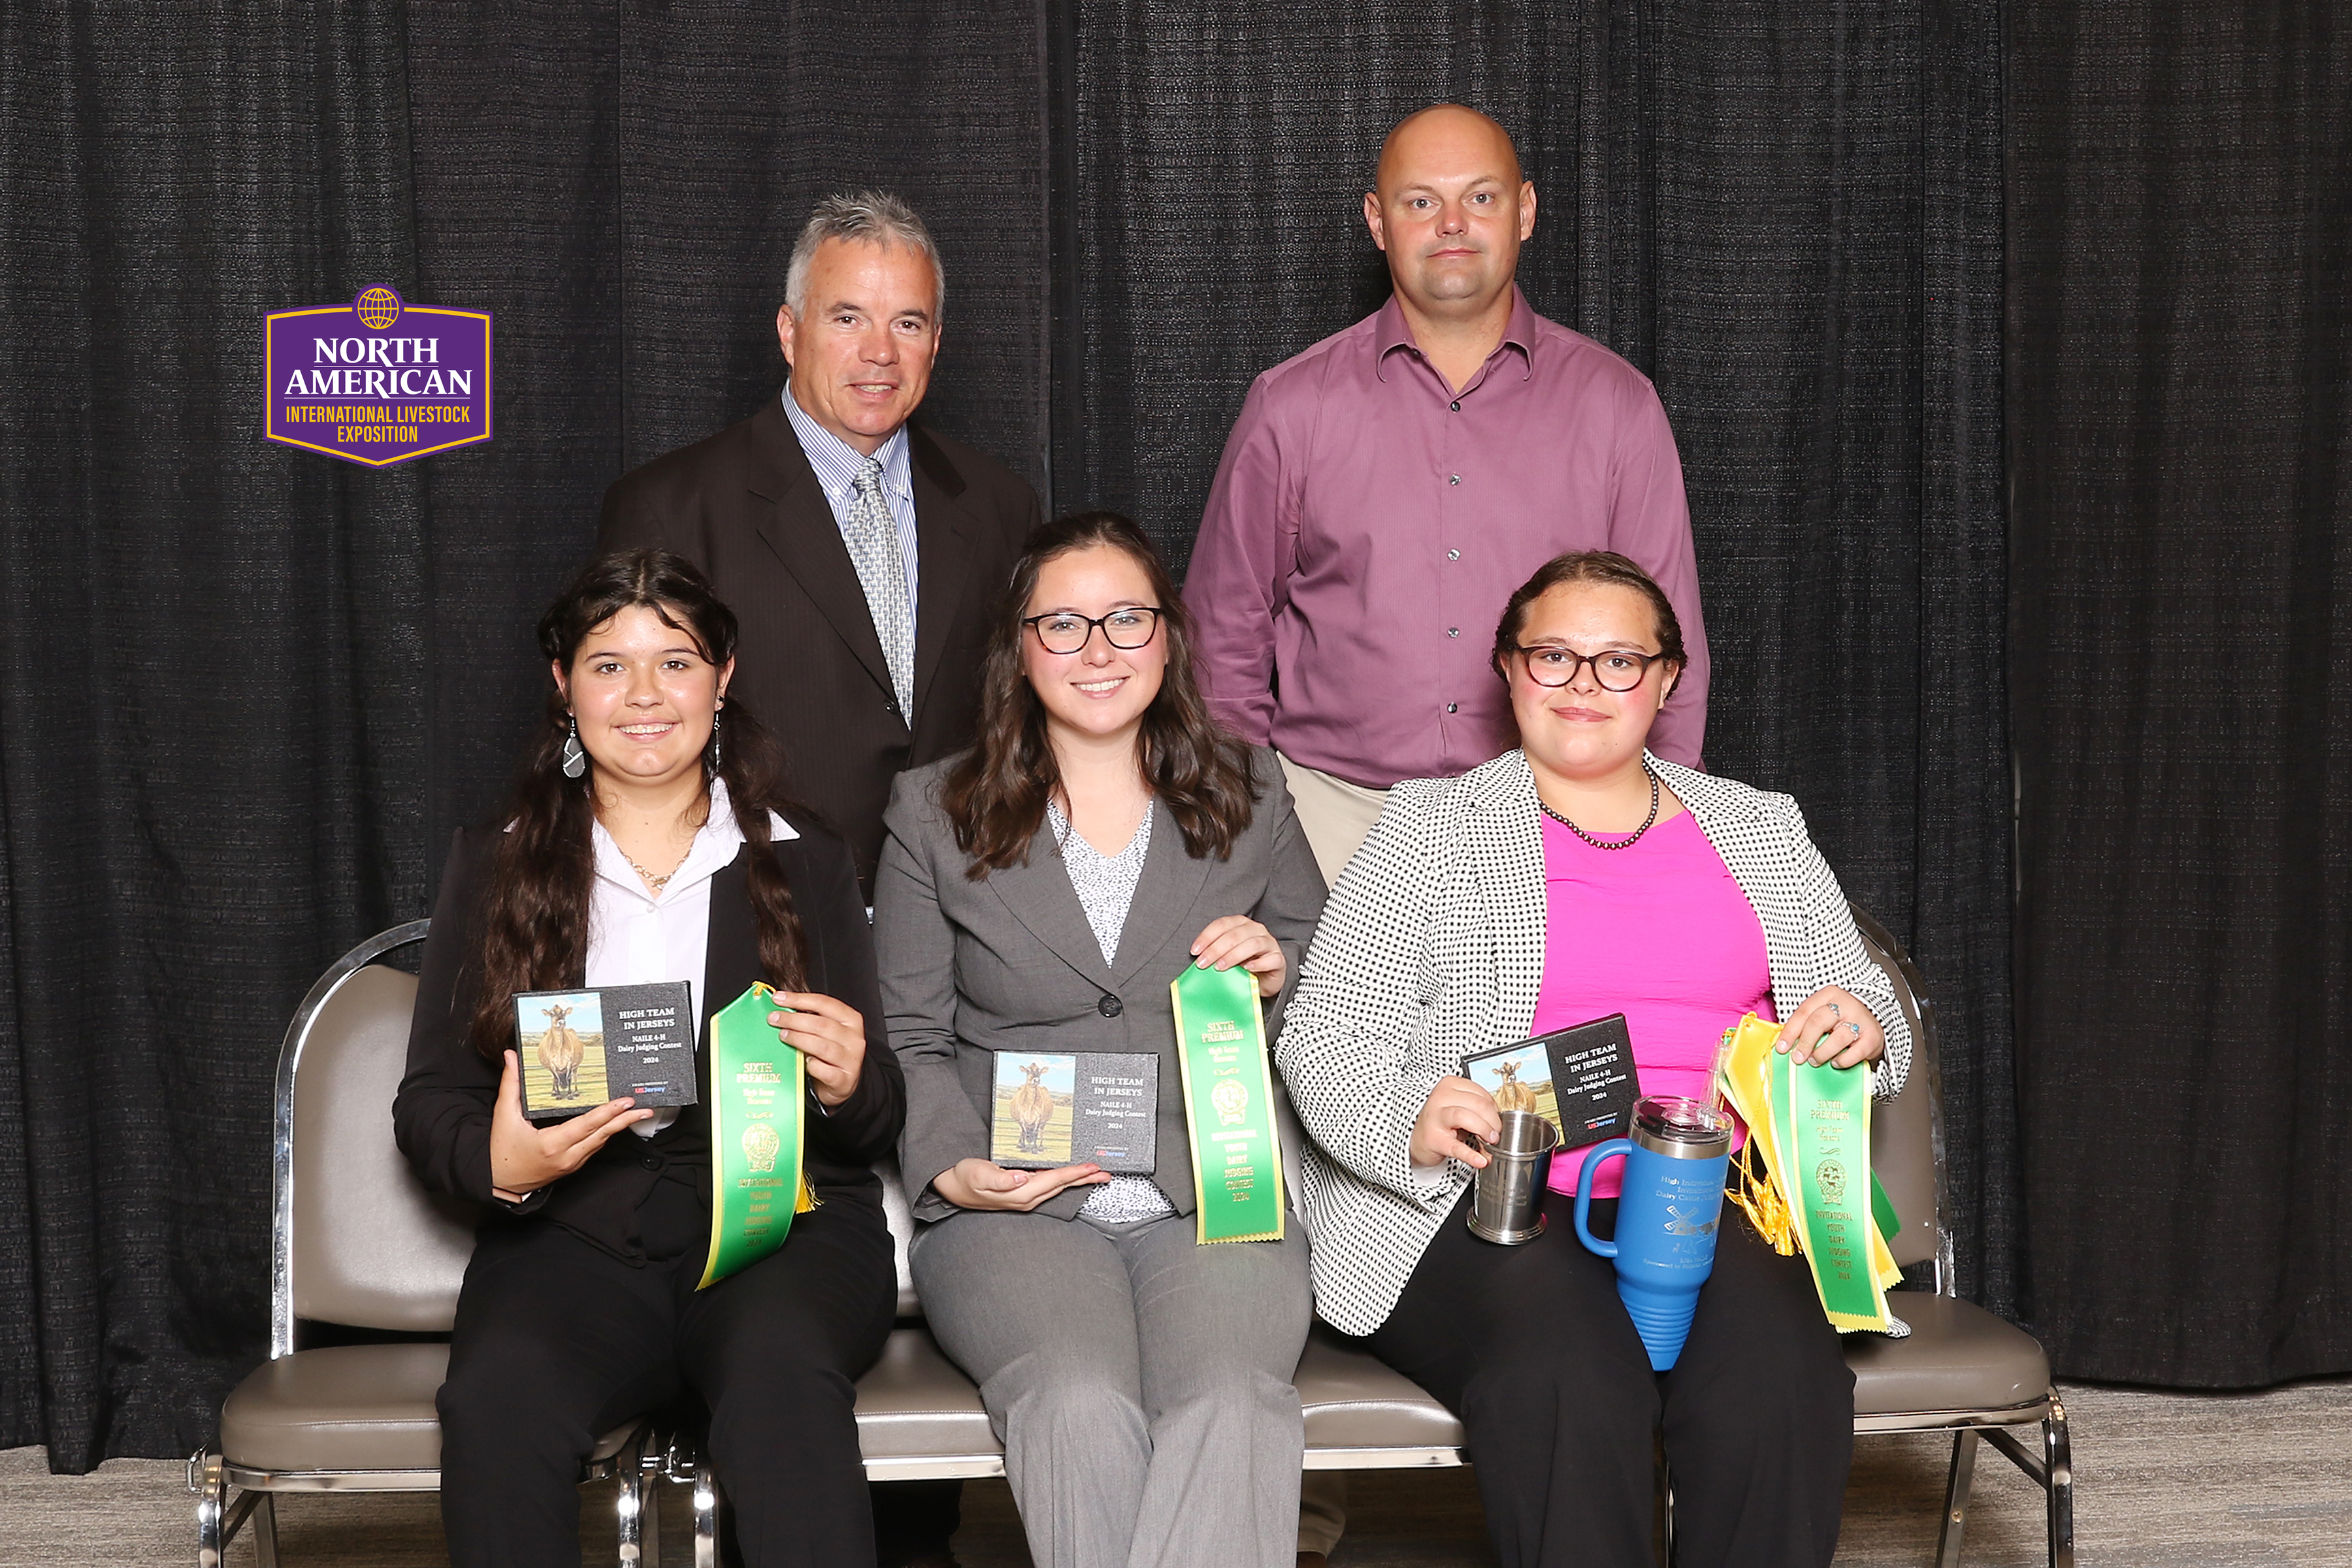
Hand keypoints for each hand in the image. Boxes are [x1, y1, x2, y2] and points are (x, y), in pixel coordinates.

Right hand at [488, 1050, 652, 1199]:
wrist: (499, 1182)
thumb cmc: (501, 1151)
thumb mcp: (504, 1115)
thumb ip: (511, 1084)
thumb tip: (511, 1057)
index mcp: (552, 1143)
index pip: (588, 1124)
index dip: (609, 1112)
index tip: (627, 1102)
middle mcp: (566, 1156)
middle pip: (603, 1135)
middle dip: (626, 1120)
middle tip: (644, 1109)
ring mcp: (571, 1163)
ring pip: (601, 1142)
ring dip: (618, 1127)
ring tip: (636, 1114)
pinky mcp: (572, 1166)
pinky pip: (593, 1148)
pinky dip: (605, 1135)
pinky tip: (613, 1124)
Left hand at [767, 991, 868, 1107]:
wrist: (844, 1082)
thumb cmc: (831, 1054)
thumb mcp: (827, 1032)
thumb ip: (811, 1019)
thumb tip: (781, 1009)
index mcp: (851, 1020)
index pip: (824, 1003)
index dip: (800, 999)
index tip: (779, 998)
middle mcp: (853, 1039)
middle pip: (822, 1024)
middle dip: (794, 1019)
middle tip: (774, 1018)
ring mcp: (850, 1060)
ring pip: (821, 1046)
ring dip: (798, 1039)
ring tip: (782, 1035)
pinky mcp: (843, 1080)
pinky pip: (823, 1070)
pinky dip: (810, 1065)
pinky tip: (802, 1061)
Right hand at [931, 1156, 1109, 1211]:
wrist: (954, 1187)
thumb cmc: (966, 1178)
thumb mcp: (980, 1174)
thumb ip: (1001, 1177)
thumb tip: (1022, 1177)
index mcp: (1020, 1193)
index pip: (1054, 1180)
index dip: (1074, 1173)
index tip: (1092, 1168)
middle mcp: (1026, 1198)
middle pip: (1062, 1186)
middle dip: (1084, 1179)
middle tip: (1106, 1173)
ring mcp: (1025, 1197)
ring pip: (1057, 1186)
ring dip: (1076, 1180)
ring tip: (1094, 1174)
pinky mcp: (1022, 1193)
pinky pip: (1049, 1185)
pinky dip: (1063, 1179)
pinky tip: (1069, 1176)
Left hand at [1190, 915, 1285, 998]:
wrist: (1265, 979)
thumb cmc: (1244, 964)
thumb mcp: (1227, 956)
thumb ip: (1215, 953)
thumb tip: (1198, 959)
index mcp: (1241, 924)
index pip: (1222, 924)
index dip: (1206, 937)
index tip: (1195, 951)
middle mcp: (1256, 930)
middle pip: (1234, 935)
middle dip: (1216, 949)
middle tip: (1203, 963)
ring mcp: (1269, 943)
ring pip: (1252, 944)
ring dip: (1233, 956)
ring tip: (1221, 967)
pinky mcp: (1279, 959)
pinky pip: (1270, 959)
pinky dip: (1258, 964)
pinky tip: (1246, 969)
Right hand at [1409, 1076, 1501, 1168]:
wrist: (1419, 1139)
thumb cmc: (1442, 1122)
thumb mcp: (1460, 1111)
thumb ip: (1479, 1115)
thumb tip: (1498, 1131)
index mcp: (1450, 1085)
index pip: (1481, 1094)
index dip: (1494, 1110)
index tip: (1496, 1122)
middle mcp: (1440, 1097)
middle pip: (1478, 1104)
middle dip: (1493, 1121)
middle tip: (1495, 1134)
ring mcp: (1435, 1117)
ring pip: (1466, 1117)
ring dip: (1484, 1130)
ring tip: (1489, 1143)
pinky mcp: (1434, 1140)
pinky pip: (1456, 1147)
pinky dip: (1471, 1155)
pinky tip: (1480, 1160)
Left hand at [1774, 986, 1886, 1069]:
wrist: (1873, 1023)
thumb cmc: (1840, 1021)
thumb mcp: (1823, 1015)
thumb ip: (1806, 1025)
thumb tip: (1785, 1045)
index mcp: (1829, 994)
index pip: (1804, 1011)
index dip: (1790, 1031)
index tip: (1782, 1048)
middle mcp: (1846, 1003)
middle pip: (1818, 1022)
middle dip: (1805, 1042)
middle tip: (1798, 1058)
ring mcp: (1861, 1020)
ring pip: (1837, 1038)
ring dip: (1821, 1053)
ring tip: (1815, 1061)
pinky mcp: (1873, 1037)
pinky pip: (1854, 1053)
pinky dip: (1842, 1061)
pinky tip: (1835, 1062)